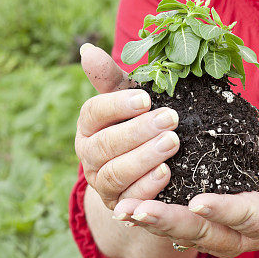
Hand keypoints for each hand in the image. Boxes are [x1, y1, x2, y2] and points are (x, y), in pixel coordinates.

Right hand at [75, 44, 180, 210]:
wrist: (146, 168)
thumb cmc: (139, 121)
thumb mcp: (129, 98)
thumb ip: (110, 77)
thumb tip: (86, 49)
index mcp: (89, 124)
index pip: (94, 113)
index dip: (118, 106)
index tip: (146, 98)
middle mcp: (89, 154)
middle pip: (105, 145)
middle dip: (138, 132)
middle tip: (171, 119)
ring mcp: (101, 184)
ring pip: (115, 174)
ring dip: (144, 159)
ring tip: (172, 143)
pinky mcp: (119, 208)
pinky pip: (128, 203)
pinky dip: (146, 188)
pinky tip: (166, 173)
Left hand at [112, 140, 258, 257]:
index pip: (245, 216)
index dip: (223, 210)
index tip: (197, 201)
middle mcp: (241, 237)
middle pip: (205, 234)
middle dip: (170, 222)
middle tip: (138, 211)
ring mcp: (220, 236)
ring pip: (184, 234)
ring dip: (152, 223)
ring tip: (122, 211)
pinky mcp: (203, 228)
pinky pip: (175, 227)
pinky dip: (150, 219)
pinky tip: (125, 210)